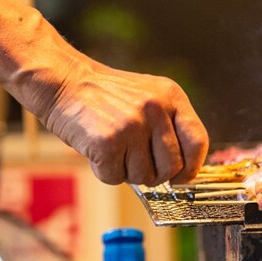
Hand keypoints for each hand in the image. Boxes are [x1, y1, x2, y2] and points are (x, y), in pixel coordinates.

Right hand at [30, 59, 207, 185]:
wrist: (64, 83)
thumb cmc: (104, 97)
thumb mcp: (146, 97)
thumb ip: (168, 127)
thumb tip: (183, 173)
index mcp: (171, 96)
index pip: (197, 141)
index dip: (191, 167)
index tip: (181, 178)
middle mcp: (155, 109)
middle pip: (172, 168)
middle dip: (153, 174)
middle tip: (133, 162)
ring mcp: (132, 126)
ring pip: (144, 177)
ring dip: (125, 171)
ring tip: (112, 147)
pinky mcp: (109, 142)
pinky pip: (115, 178)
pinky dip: (103, 171)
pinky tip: (96, 150)